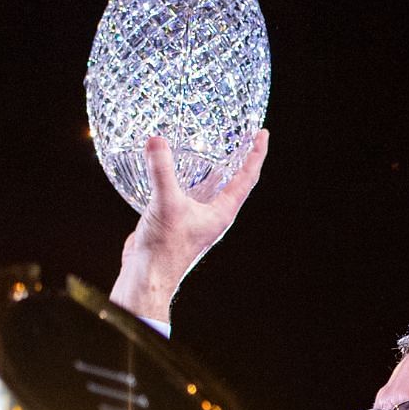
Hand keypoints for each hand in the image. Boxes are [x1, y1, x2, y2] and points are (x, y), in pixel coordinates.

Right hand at [109, 129, 266, 323]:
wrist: (146, 276)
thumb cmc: (165, 250)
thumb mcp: (167, 204)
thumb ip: (162, 171)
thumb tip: (157, 142)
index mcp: (221, 212)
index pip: (247, 177)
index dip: (256, 153)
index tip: (262, 133)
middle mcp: (212, 214)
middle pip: (232, 180)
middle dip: (237, 157)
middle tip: (241, 135)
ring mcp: (194, 217)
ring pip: (208, 187)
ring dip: (211, 168)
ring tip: (211, 146)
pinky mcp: (175, 219)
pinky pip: (184, 192)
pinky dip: (184, 177)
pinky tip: (173, 169)